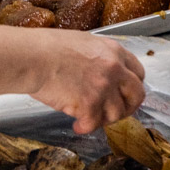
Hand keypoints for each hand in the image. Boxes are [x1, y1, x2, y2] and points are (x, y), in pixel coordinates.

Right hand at [28, 31, 145, 133]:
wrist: (32, 57)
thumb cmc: (47, 47)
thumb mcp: (82, 42)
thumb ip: (98, 56)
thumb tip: (99, 70)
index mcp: (113, 51)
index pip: (138, 72)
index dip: (131, 85)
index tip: (124, 93)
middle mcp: (114, 69)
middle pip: (137, 94)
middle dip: (127, 106)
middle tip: (114, 111)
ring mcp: (104, 87)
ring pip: (117, 113)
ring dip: (103, 118)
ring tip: (90, 118)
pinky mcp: (90, 104)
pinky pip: (94, 124)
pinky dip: (85, 127)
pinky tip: (76, 125)